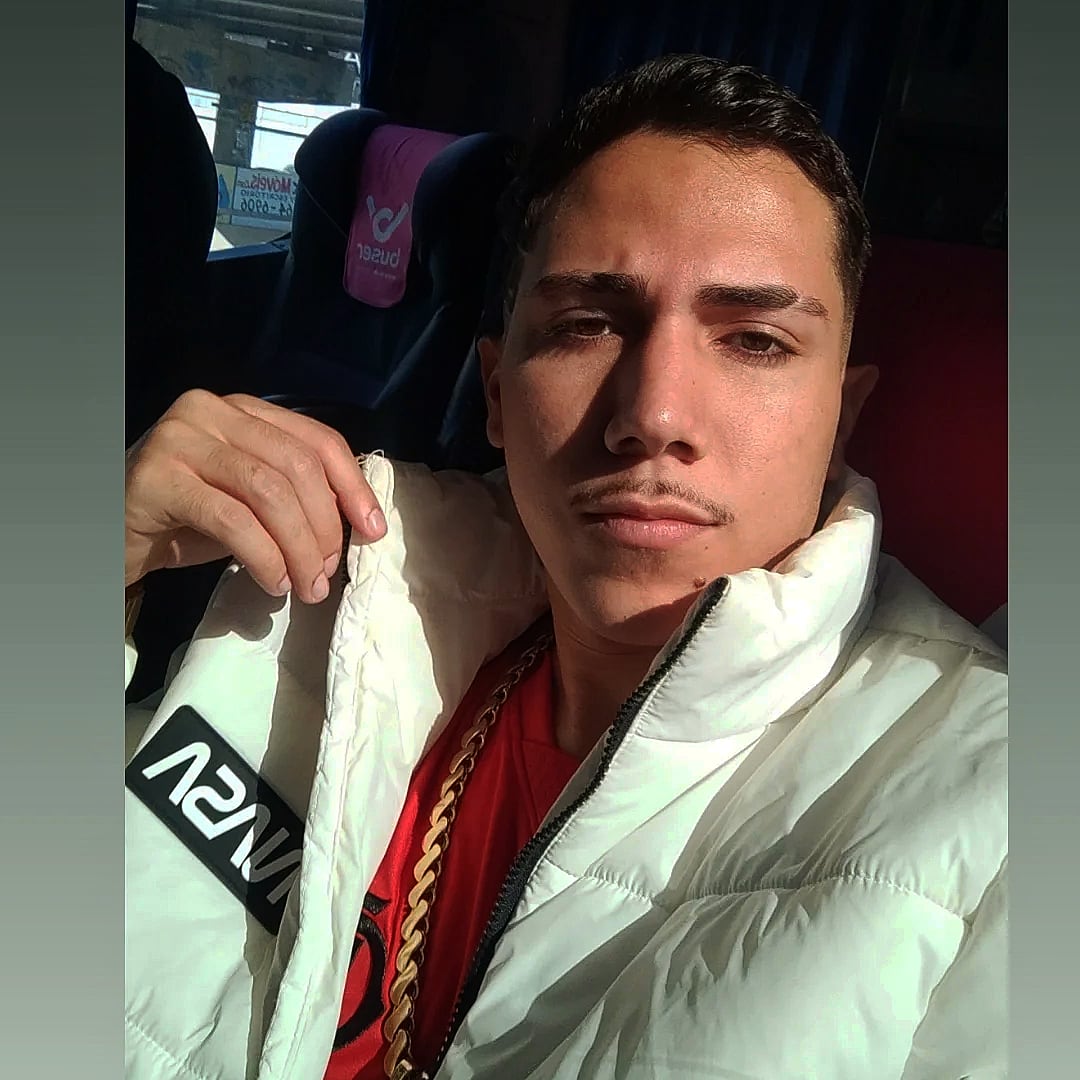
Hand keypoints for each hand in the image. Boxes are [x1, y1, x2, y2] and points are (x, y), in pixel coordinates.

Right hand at [125, 390, 385, 603]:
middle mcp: (214, 410)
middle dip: (324, 527)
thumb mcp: (252, 499)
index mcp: (246, 409)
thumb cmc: (190, 518)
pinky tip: (273, 581)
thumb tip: (362, 526)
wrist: (113, 534)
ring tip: (305, 585)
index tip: (374, 531)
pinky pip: (233, 520)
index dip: (353, 487)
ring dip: (299, 547)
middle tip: (327, 573)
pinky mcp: (160, 476)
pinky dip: (263, 556)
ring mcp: (182, 438)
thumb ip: (298, 496)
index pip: (317, 439)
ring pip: (269, 492)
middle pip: (298, 466)